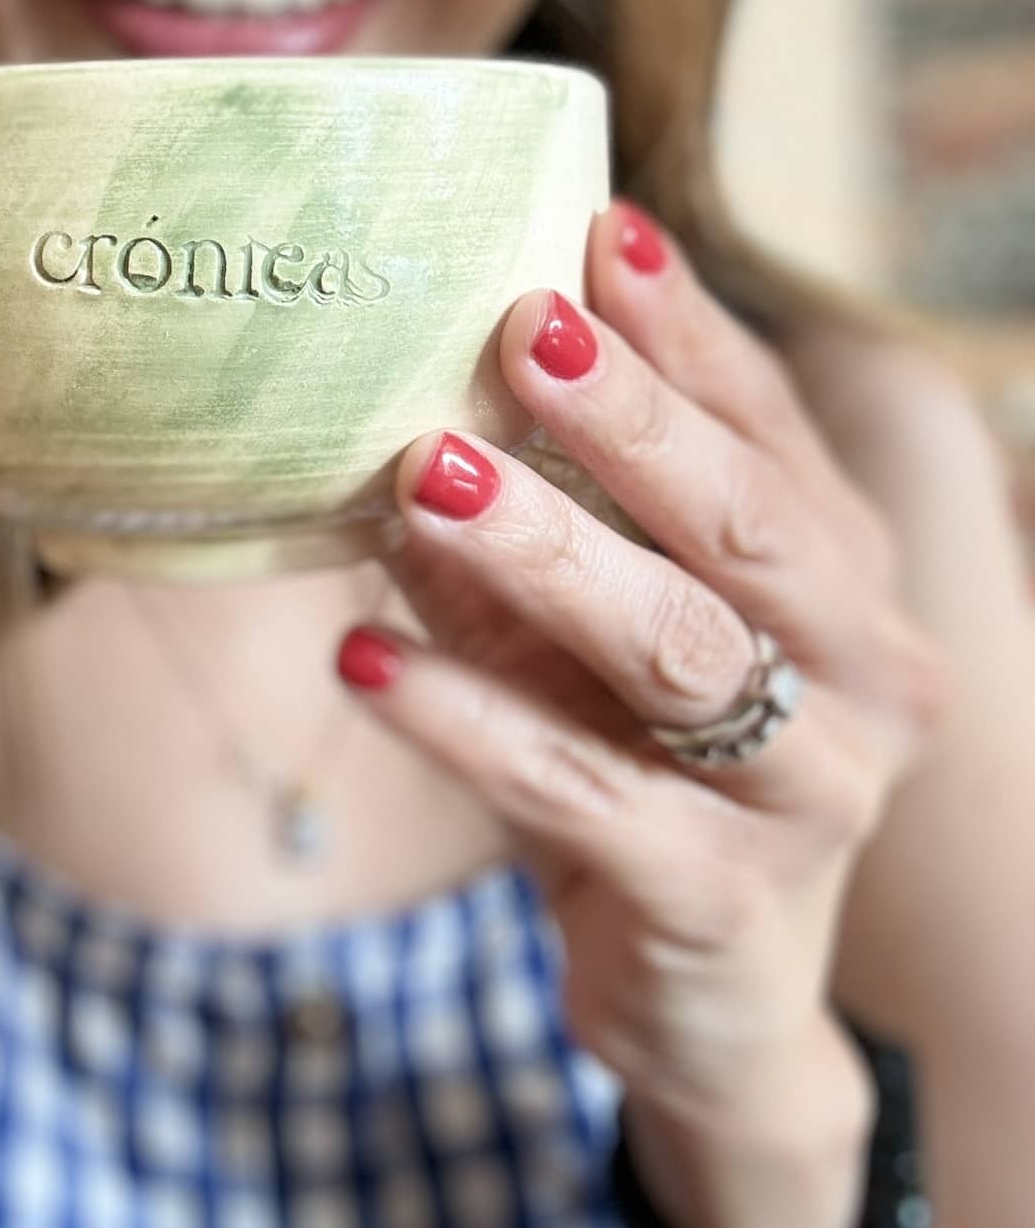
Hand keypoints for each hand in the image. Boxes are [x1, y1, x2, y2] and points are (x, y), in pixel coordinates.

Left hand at [338, 202, 946, 1227]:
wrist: (710, 997)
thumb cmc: (647, 764)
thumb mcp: (595, 631)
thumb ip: (541, 526)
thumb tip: (415, 408)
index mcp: (844, 575)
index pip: (769, 427)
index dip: (686, 330)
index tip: (596, 230)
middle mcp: (864, 670)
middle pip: (750, 521)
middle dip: (633, 420)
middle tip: (520, 330)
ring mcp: (810, 793)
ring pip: (678, 650)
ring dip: (545, 554)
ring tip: (423, 480)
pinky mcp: (723, 900)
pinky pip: (581, 792)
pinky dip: (465, 717)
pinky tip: (363, 660)